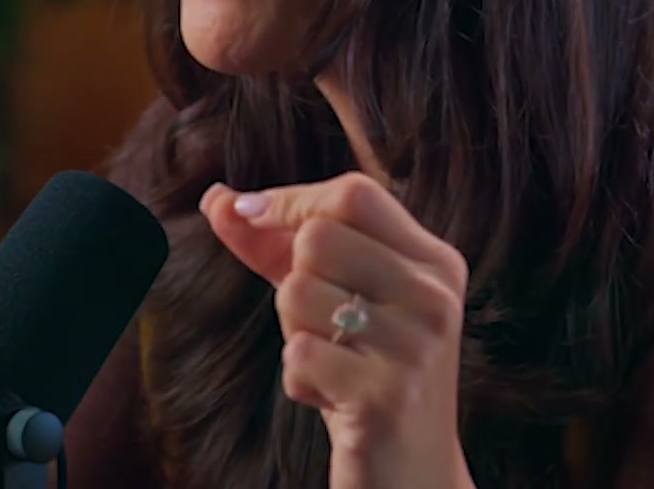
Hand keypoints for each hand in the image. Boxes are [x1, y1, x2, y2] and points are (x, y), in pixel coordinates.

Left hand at [201, 172, 475, 488]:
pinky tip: (332, 397)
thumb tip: (218, 200)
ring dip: (295, 334)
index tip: (251, 216)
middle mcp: (434, 297)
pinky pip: (297, 355)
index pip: (353, 194)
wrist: (413, 475)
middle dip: (293, 279)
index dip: (291, 200)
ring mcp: (416, 347)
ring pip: (299, 293)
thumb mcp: (333, 300)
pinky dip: (298, 379)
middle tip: (322, 324)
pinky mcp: (387, 396)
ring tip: (332, 363)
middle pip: (318, 237)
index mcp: (434, 262)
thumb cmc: (366, 376)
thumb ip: (278, 246)